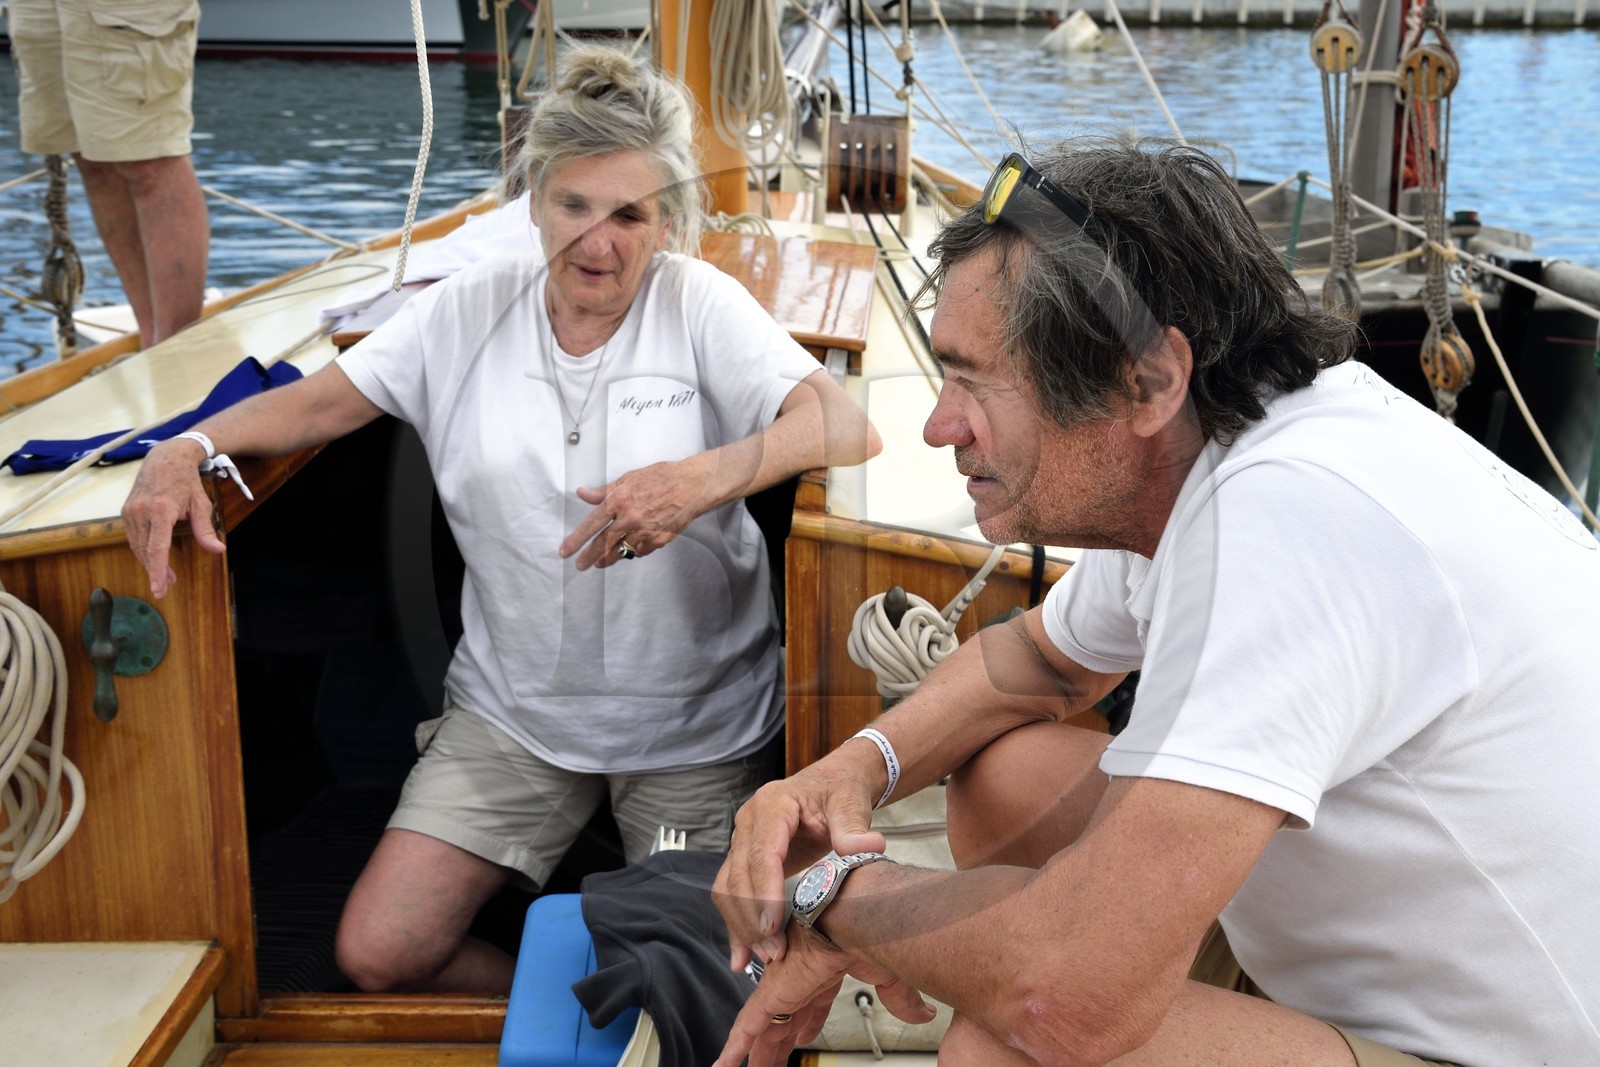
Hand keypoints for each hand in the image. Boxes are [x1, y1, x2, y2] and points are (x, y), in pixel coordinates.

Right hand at [120, 439, 226, 596]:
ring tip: (165, 575)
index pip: (157, 548)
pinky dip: (143, 550)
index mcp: (161, 510)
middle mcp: (141, 511)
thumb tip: (218, 550)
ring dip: (149, 562)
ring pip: (138, 546)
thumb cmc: (186, 481)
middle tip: (168, 585)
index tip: (159, 589)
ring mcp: (130, 511)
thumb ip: (206, 530)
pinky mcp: (125, 511)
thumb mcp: (201, 504)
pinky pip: (133, 537)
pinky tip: (155, 557)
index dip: (157, 571)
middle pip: (146, 550)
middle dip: (156, 570)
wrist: (165, 458)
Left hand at [558, 455, 711, 569]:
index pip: (591, 525)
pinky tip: (627, 552)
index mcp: (619, 501)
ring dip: (607, 559)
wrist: (693, 485)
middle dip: (588, 556)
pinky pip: (640, 551)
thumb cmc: (663, 477)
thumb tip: (583, 493)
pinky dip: (632, 552)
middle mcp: (629, 519)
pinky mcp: (659, 540)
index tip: (565, 550)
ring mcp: (645, 532)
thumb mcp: (629, 478)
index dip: (576, 540)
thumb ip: (604, 491)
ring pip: (620, 552)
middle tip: (579, 565)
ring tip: (599, 563)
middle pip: (603, 544)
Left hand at [712, 925, 934, 1066]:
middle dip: (778, 1044)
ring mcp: (785, 984)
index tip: (803, 1036)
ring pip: (764, 1028)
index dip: (808, 1022)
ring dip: (758, 1054)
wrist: (860, 914)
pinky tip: (724, 1064)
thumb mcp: (891, 976)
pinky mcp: (774, 993)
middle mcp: (802, 976)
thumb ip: (900, 998)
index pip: (813, 1003)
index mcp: (826, 969)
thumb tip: (921, 1013)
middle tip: (768, 1063)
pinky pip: (748, 1026)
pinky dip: (735, 1046)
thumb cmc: (876, 932)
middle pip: (785, 1019)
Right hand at [713, 761, 886, 970]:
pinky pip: (732, 894)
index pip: (761, 853)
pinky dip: (736, 926)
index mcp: (772, 804)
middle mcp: (749, 821)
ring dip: (742, 926)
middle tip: (774, 952)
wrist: (833, 784)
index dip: (764, 892)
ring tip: (766, 957)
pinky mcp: (745, 860)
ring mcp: (742, 840)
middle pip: (738, 875)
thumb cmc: (840, 791)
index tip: (773, 925)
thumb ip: (854, 827)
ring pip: (727, 888)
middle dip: (752, 917)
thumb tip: (867, 847)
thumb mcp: (850, 803)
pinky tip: (741, 957)